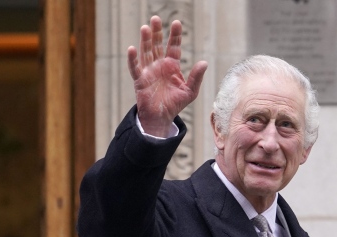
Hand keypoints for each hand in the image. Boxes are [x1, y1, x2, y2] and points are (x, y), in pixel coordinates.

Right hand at [127, 16, 207, 136]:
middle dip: (157, 32)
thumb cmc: (175, 104)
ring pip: (146, 52)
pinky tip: (132, 49)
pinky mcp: (140, 80)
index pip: (173, 46)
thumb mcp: (190, 91)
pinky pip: (135, 68)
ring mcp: (148, 71)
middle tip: (156, 18)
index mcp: (172, 66)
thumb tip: (204, 62)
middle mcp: (159, 65)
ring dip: (145, 41)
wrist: (162, 118)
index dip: (175, 35)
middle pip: (157, 45)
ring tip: (145, 28)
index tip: (176, 22)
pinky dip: (133, 59)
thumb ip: (196, 77)